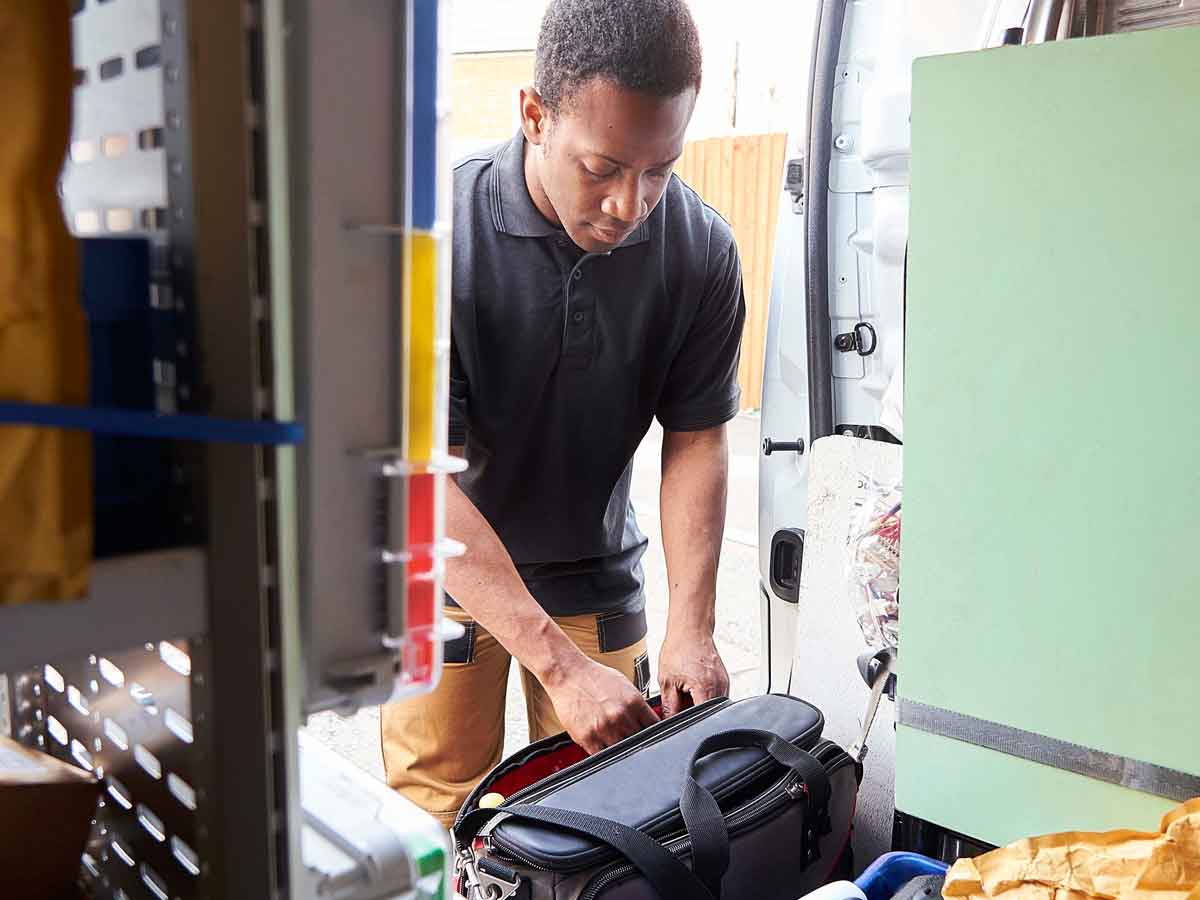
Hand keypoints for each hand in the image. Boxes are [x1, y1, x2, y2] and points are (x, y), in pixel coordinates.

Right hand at [542, 656, 658, 753]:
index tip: (651, 737)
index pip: (654, 728)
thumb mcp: (624, 685)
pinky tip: (602, 743)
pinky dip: (604, 752)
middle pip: (639, 741)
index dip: (653, 734)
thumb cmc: (594, 677)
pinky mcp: (588, 737)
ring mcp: (604, 728)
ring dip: (620, 748)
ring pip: (622, 751)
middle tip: (630, 737)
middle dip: (636, 740)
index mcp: (634, 702)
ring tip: (614, 739)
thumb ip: (636, 705)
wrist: (568, 673)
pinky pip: (602, 755)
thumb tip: (648, 721)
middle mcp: (621, 716)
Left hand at [658, 629, 729, 716]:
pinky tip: (694, 685)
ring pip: (712, 707)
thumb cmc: (679, 649)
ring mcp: (724, 683)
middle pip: (708, 714)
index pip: (701, 718)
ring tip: (687, 690)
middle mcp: (719, 686)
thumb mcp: (667, 681)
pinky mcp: (724, 680)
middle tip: (680, 701)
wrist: (690, 630)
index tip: (678, 719)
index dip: (688, 722)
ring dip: (699, 704)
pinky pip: (715, 697)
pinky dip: (704, 696)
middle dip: (693, 713)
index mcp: (705, 687)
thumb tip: (669, 722)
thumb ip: (669, 706)